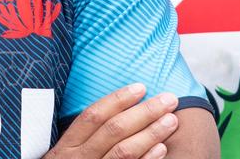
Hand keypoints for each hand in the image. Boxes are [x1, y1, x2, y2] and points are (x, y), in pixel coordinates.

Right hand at [44, 84, 178, 158]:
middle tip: (169, 99)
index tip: (141, 87)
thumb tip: (119, 107)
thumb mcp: (69, 153)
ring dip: (150, 133)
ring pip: (124, 151)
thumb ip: (86, 135)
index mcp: (68, 145)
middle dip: (144, 112)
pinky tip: (162, 148)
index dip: (118, 99)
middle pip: (113, 130)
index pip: (93, 116)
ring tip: (171, 120)